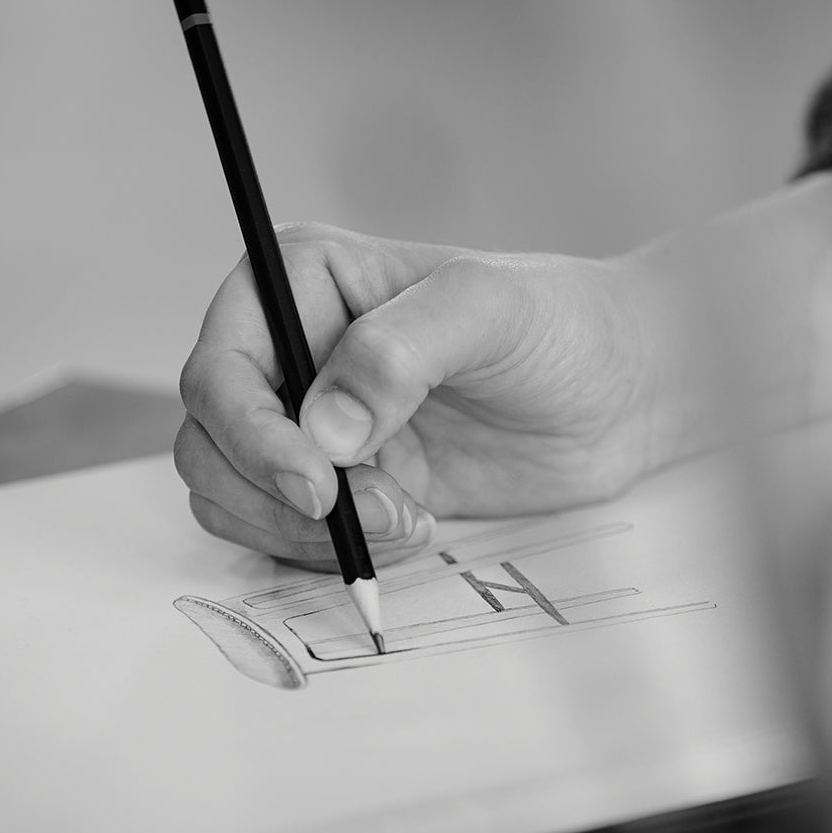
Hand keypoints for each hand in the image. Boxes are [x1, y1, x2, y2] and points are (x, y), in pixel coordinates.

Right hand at [173, 224, 663, 569]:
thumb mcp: (487, 311)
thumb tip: (323, 432)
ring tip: (405, 517)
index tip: (316, 485)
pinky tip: (408, 526)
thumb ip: (398, 354)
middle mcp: (295, 350)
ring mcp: (315, 421)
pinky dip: (328, 551)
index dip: (250, 434)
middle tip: (369, 510)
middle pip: (211, 438)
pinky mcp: (346, 482)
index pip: (221, 366)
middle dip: (279, 493)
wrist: (620, 394)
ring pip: (234, 493)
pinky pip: (286, 532)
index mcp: (304, 282)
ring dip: (304, 531)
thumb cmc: (563, 325)